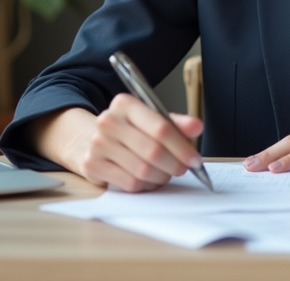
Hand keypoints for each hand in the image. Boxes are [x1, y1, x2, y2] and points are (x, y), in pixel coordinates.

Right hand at [61, 94, 204, 191]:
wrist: (93, 139)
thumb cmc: (131, 130)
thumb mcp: (153, 120)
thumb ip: (176, 124)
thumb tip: (197, 127)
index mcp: (125, 104)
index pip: (161, 128)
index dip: (181, 147)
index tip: (195, 159)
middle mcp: (108, 121)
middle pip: (153, 151)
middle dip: (174, 164)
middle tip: (183, 169)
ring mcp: (97, 144)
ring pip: (142, 170)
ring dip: (161, 177)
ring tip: (165, 173)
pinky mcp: (92, 165)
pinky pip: (129, 183)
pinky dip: (145, 185)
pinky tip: (148, 179)